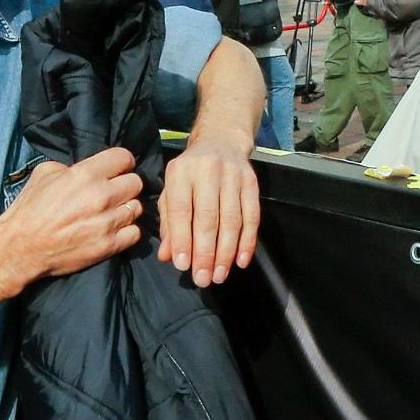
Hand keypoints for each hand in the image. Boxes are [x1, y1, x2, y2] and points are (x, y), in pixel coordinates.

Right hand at [0, 145, 143, 284]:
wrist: (20, 248)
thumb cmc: (29, 209)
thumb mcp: (45, 173)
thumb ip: (71, 167)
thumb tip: (88, 170)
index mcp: (85, 174)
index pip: (125, 157)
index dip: (121, 162)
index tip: (115, 170)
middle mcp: (101, 196)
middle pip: (136, 182)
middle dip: (125, 185)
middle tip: (113, 193)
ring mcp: (108, 222)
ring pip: (137, 207)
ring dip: (126, 209)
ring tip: (112, 213)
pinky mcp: (109, 246)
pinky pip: (135, 233)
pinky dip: (127, 231)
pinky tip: (113, 230)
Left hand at [159, 138, 260, 287]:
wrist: (221, 140)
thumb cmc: (190, 173)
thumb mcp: (172, 190)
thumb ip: (168, 223)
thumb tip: (167, 256)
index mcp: (181, 172)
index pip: (181, 209)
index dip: (182, 239)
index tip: (183, 265)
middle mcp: (207, 170)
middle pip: (208, 217)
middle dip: (206, 252)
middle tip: (203, 279)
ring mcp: (233, 175)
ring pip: (232, 219)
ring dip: (226, 252)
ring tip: (220, 275)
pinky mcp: (252, 182)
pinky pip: (252, 216)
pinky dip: (248, 241)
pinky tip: (241, 261)